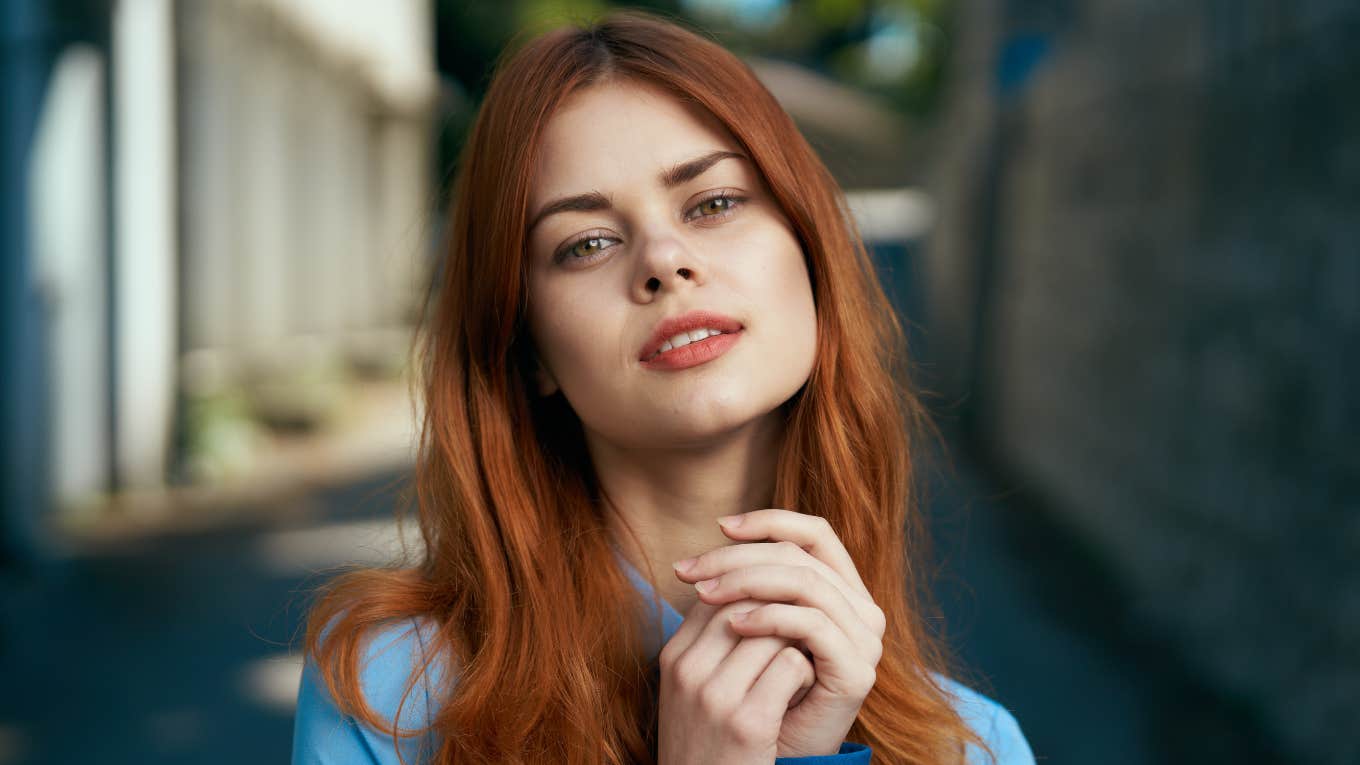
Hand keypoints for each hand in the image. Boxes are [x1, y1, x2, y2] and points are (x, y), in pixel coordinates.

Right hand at [656, 594, 816, 764]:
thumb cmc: (710, 748)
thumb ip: (714, 646)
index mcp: (673, 658)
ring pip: (774, 628)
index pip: (719, 593)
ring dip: (799, 640)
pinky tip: (807, 688)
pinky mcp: (747, 722)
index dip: (757, 596)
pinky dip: (808, 671)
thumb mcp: (695, 693)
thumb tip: (755, 598)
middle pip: (746, 603)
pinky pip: (791, 664)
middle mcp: (687, 670)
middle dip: (781, 611)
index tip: (781, 612)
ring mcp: (714, 696)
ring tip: (806, 658)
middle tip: (804, 629)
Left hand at [672, 509, 884, 757]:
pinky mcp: (856, 669)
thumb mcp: (749, 631)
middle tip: (691, 571)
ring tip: (705, 593)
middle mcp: (861, 608)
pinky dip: (770, 617)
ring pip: (804, 582)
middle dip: (739, 556)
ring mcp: (863, 640)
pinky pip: (811, 624)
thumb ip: (747, 591)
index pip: (813, 533)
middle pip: (800, 555)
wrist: (771, 758)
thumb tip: (709, 552)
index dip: (769, 522)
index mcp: (841, 591)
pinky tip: (734, 623)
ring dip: (746, 581)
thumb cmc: (757, 693)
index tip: (719, 528)